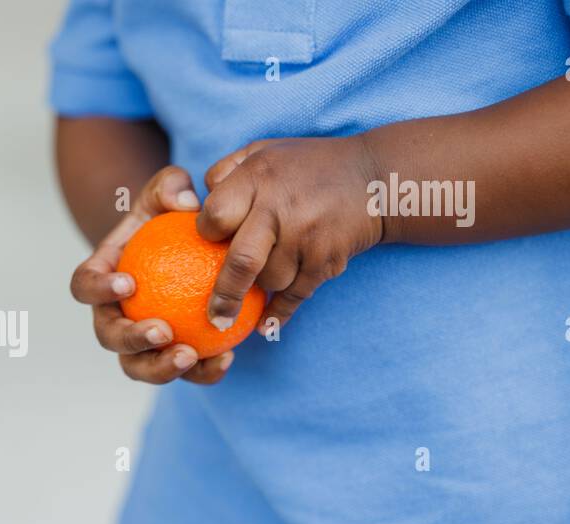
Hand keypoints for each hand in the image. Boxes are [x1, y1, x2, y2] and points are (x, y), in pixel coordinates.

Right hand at [69, 166, 237, 384]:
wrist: (186, 249)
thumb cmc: (169, 218)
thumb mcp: (168, 192)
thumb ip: (171, 187)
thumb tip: (186, 204)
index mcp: (101, 278)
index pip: (84, 285)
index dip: (97, 289)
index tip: (128, 283)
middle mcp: (112, 315)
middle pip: (108, 337)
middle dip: (131, 340)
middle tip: (162, 331)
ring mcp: (139, 342)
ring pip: (139, 367)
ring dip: (160, 368)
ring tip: (190, 355)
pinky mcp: (170, 356)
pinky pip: (183, 372)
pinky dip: (202, 370)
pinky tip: (226, 358)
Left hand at [198, 135, 383, 332]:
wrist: (377, 177)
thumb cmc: (307, 166)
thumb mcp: (263, 152)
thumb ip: (225, 173)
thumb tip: (193, 206)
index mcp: (258, 177)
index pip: (216, 216)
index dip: (207, 232)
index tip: (208, 241)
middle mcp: (281, 207)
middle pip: (241, 261)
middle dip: (223, 295)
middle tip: (212, 318)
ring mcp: (306, 236)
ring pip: (269, 281)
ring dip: (259, 289)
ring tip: (254, 289)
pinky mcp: (327, 259)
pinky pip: (296, 295)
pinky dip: (279, 313)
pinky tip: (265, 326)